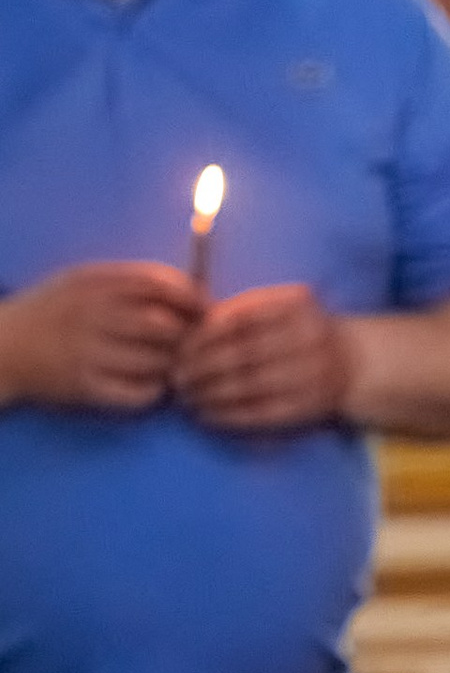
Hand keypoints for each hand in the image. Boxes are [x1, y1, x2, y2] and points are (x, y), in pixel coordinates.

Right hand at [0, 262, 195, 413]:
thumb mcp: (83, 280)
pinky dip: (154, 391)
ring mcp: (87, 352)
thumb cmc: (53, 311)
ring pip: (156, 361)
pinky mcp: (84, 387)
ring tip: (170, 365)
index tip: (205, 309)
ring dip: (172, 366)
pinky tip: (151, 385)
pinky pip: (139, 393)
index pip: (159, 284)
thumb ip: (130, 280)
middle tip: (191, 344)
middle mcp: (91, 314)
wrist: (3, 346)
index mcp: (94, 282)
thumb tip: (190, 289)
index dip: (191, 297)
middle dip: (186, 335)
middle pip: (163, 325)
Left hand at [172, 283, 350, 434]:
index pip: (239, 320)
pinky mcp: (308, 407)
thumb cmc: (301, 331)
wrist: (355, 363)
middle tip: (176, 377)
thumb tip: (190, 327)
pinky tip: (207, 415)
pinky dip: (229, 416)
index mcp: (298, 307)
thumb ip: (241, 310)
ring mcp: (312, 376)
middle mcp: (309, 339)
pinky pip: (261, 413)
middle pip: (242, 354)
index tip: (178, 347)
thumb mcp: (280, 306)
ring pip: (249, 386)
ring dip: (210, 394)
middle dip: (201, 367)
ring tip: (185, 398)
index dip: (204, 335)